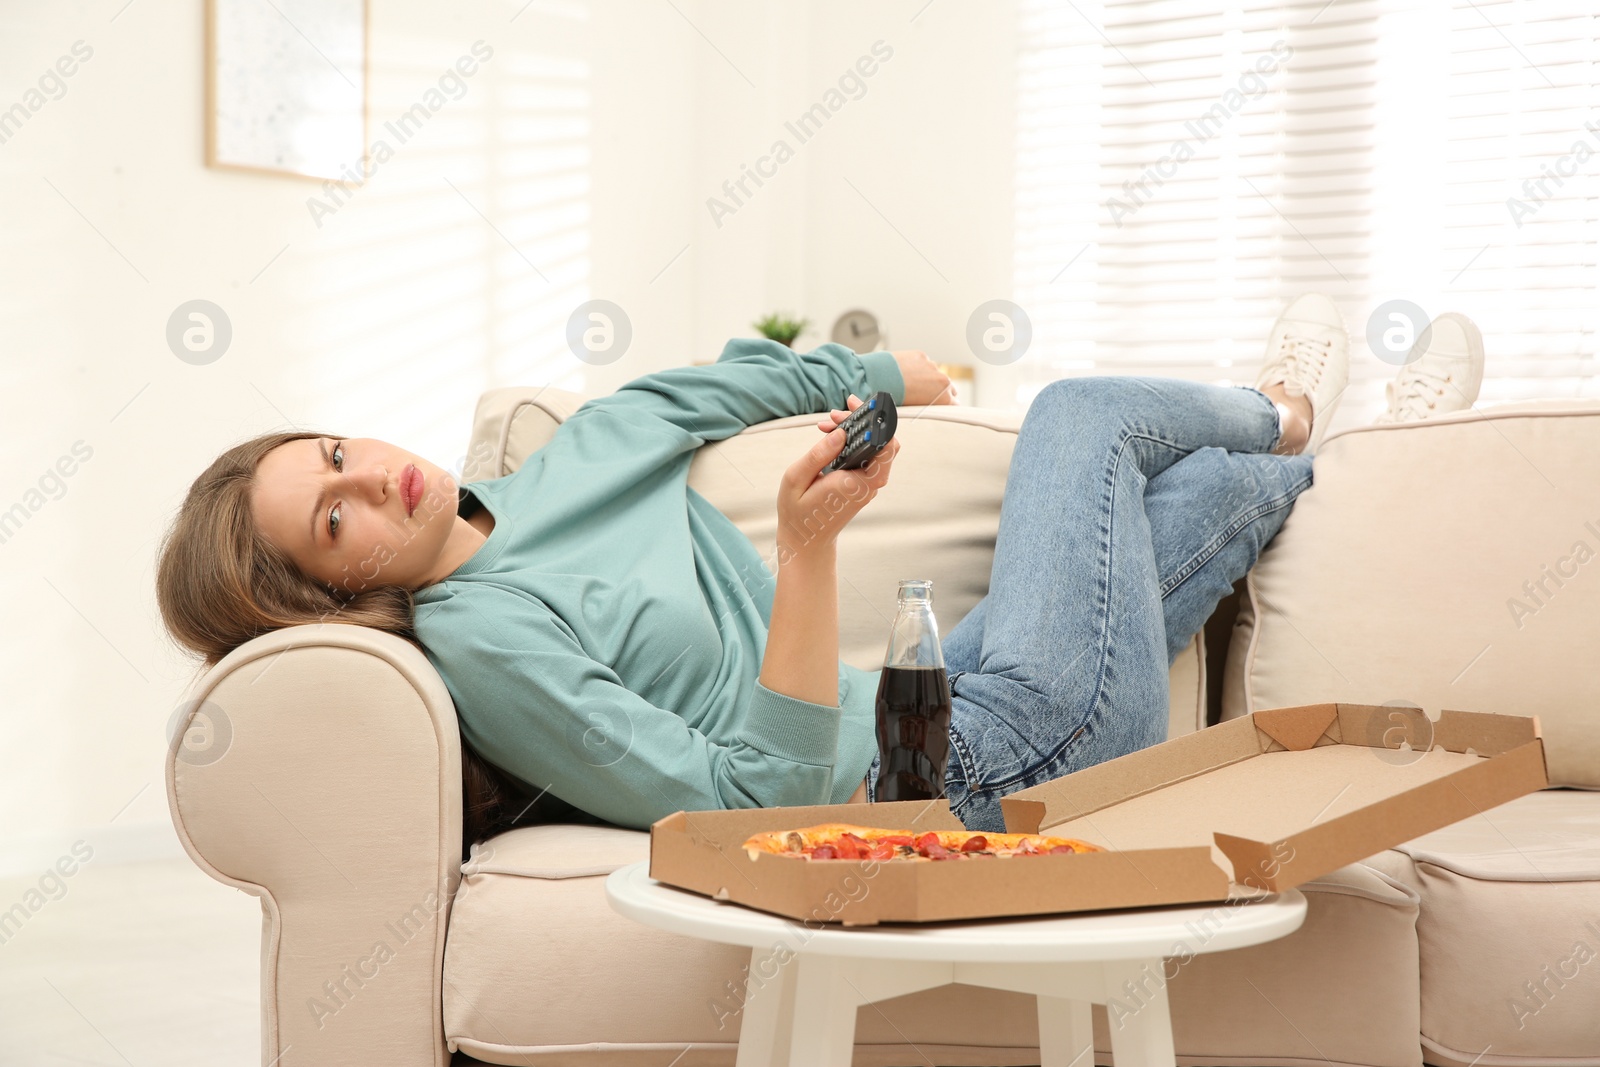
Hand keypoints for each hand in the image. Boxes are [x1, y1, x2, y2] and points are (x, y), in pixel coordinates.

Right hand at [775, 395, 900, 561]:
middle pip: (884, 441)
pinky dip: (854, 441)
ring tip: (829, 423)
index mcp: (855, 483)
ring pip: (877, 447)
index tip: (854, 406)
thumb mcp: (796, 479)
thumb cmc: (798, 513)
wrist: (807, 541)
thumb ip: (819, 454)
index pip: (885, 446)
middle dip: (862, 420)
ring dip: (857, 430)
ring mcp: (869, 484)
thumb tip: (841, 433)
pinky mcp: (864, 484)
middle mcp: (868, 483)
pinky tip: (833, 436)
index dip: (876, 420)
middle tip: (833, 414)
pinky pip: (868, 456)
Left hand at [893, 350, 956, 405]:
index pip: (955, 403)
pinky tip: (908, 372)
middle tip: (927, 396)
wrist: (880, 379)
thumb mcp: (917, 409)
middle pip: (949, 387)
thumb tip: (929, 406)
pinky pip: (924, 363)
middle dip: (940, 391)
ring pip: (935, 374)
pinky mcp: (921, 356)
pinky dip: (918, 367)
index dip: (947, 405)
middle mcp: (942, 379)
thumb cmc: (896, 398)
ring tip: (913, 384)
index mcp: (944, 396)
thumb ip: (929, 406)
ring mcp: (932, 366)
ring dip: (928, 378)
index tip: (942, 406)